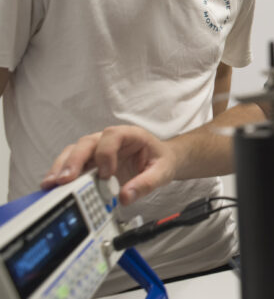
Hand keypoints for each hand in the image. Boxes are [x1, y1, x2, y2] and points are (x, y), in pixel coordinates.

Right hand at [41, 125, 177, 205]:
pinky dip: (61, 174)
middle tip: (66, 179)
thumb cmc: (160, 161)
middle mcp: (109, 140)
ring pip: (74, 152)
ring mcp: (97, 150)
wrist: (161, 160)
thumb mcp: (161, 172)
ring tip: (52, 184)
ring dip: (62, 167)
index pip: (112, 136)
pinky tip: (52, 186)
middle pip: (87, 143)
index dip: (106, 153)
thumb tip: (126, 197)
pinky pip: (72, 164)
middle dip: (74, 160)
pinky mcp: (90, 163)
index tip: (106, 174)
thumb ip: (146, 184)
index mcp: (130, 135)